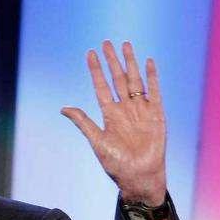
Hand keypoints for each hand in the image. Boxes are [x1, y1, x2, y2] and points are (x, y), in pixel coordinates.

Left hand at [61, 41, 166, 206]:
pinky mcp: (156, 113)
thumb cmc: (116, 164)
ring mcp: (140, 110)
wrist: (139, 176)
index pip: (101, 87)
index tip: (90, 54)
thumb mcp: (96, 141)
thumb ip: (83, 122)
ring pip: (134, 80)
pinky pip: (154, 90)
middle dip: (112, 61)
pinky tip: (148, 62)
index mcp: (109, 116)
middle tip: (106, 43)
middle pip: (117, 79)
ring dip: (130, 63)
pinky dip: (152, 76)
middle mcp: (125, 109)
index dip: (96, 71)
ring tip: (125, 45)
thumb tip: (63, 108)